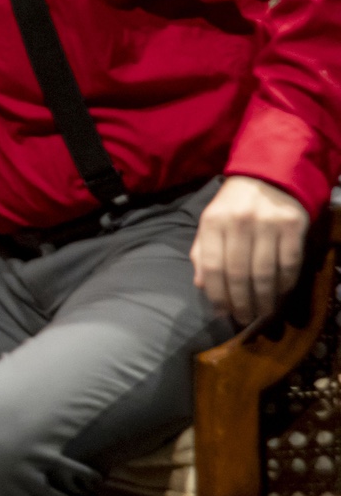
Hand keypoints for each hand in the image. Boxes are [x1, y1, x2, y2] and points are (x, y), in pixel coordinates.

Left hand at [190, 175, 310, 325]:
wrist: (269, 176)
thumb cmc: (234, 205)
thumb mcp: (210, 222)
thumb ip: (202, 251)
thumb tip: (201, 286)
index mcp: (213, 222)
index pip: (212, 265)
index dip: (216, 294)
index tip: (221, 312)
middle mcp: (239, 223)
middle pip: (238, 273)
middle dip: (240, 302)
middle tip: (243, 318)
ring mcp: (268, 224)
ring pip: (265, 273)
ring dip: (264, 299)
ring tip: (262, 314)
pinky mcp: (294, 226)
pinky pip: (289, 264)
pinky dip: (285, 285)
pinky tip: (280, 296)